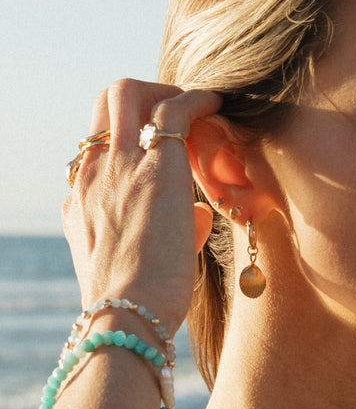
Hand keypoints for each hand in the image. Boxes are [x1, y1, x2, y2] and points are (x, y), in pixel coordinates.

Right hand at [62, 79, 221, 336]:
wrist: (127, 317)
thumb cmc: (138, 305)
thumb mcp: (140, 267)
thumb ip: (170, 233)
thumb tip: (201, 215)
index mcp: (83, 200)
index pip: (99, 146)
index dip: (131, 138)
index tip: (162, 145)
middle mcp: (94, 175)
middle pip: (104, 106)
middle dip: (142, 98)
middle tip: (178, 113)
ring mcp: (119, 168)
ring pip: (127, 93)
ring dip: (165, 91)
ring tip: (199, 105)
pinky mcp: (156, 170)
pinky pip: (172, 110)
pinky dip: (196, 99)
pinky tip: (218, 103)